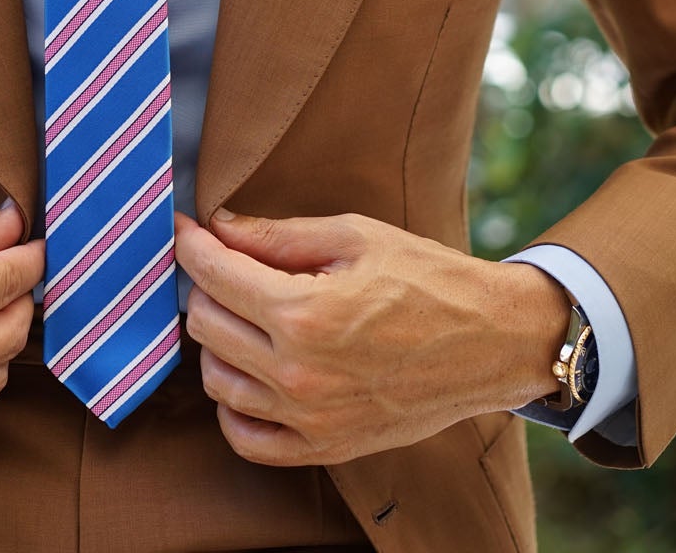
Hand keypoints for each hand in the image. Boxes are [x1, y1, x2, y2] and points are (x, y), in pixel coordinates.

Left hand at [173, 209, 567, 465]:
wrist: (491, 342)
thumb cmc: (427, 279)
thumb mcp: (354, 236)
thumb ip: (278, 235)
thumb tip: (220, 227)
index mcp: (305, 313)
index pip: (213, 276)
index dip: (190, 245)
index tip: (184, 230)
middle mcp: (299, 373)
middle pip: (206, 325)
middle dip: (206, 287)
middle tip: (226, 266)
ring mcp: (310, 418)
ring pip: (215, 380)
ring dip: (217, 342)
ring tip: (244, 316)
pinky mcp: (324, 447)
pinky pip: (246, 438)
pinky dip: (234, 406)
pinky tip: (249, 374)